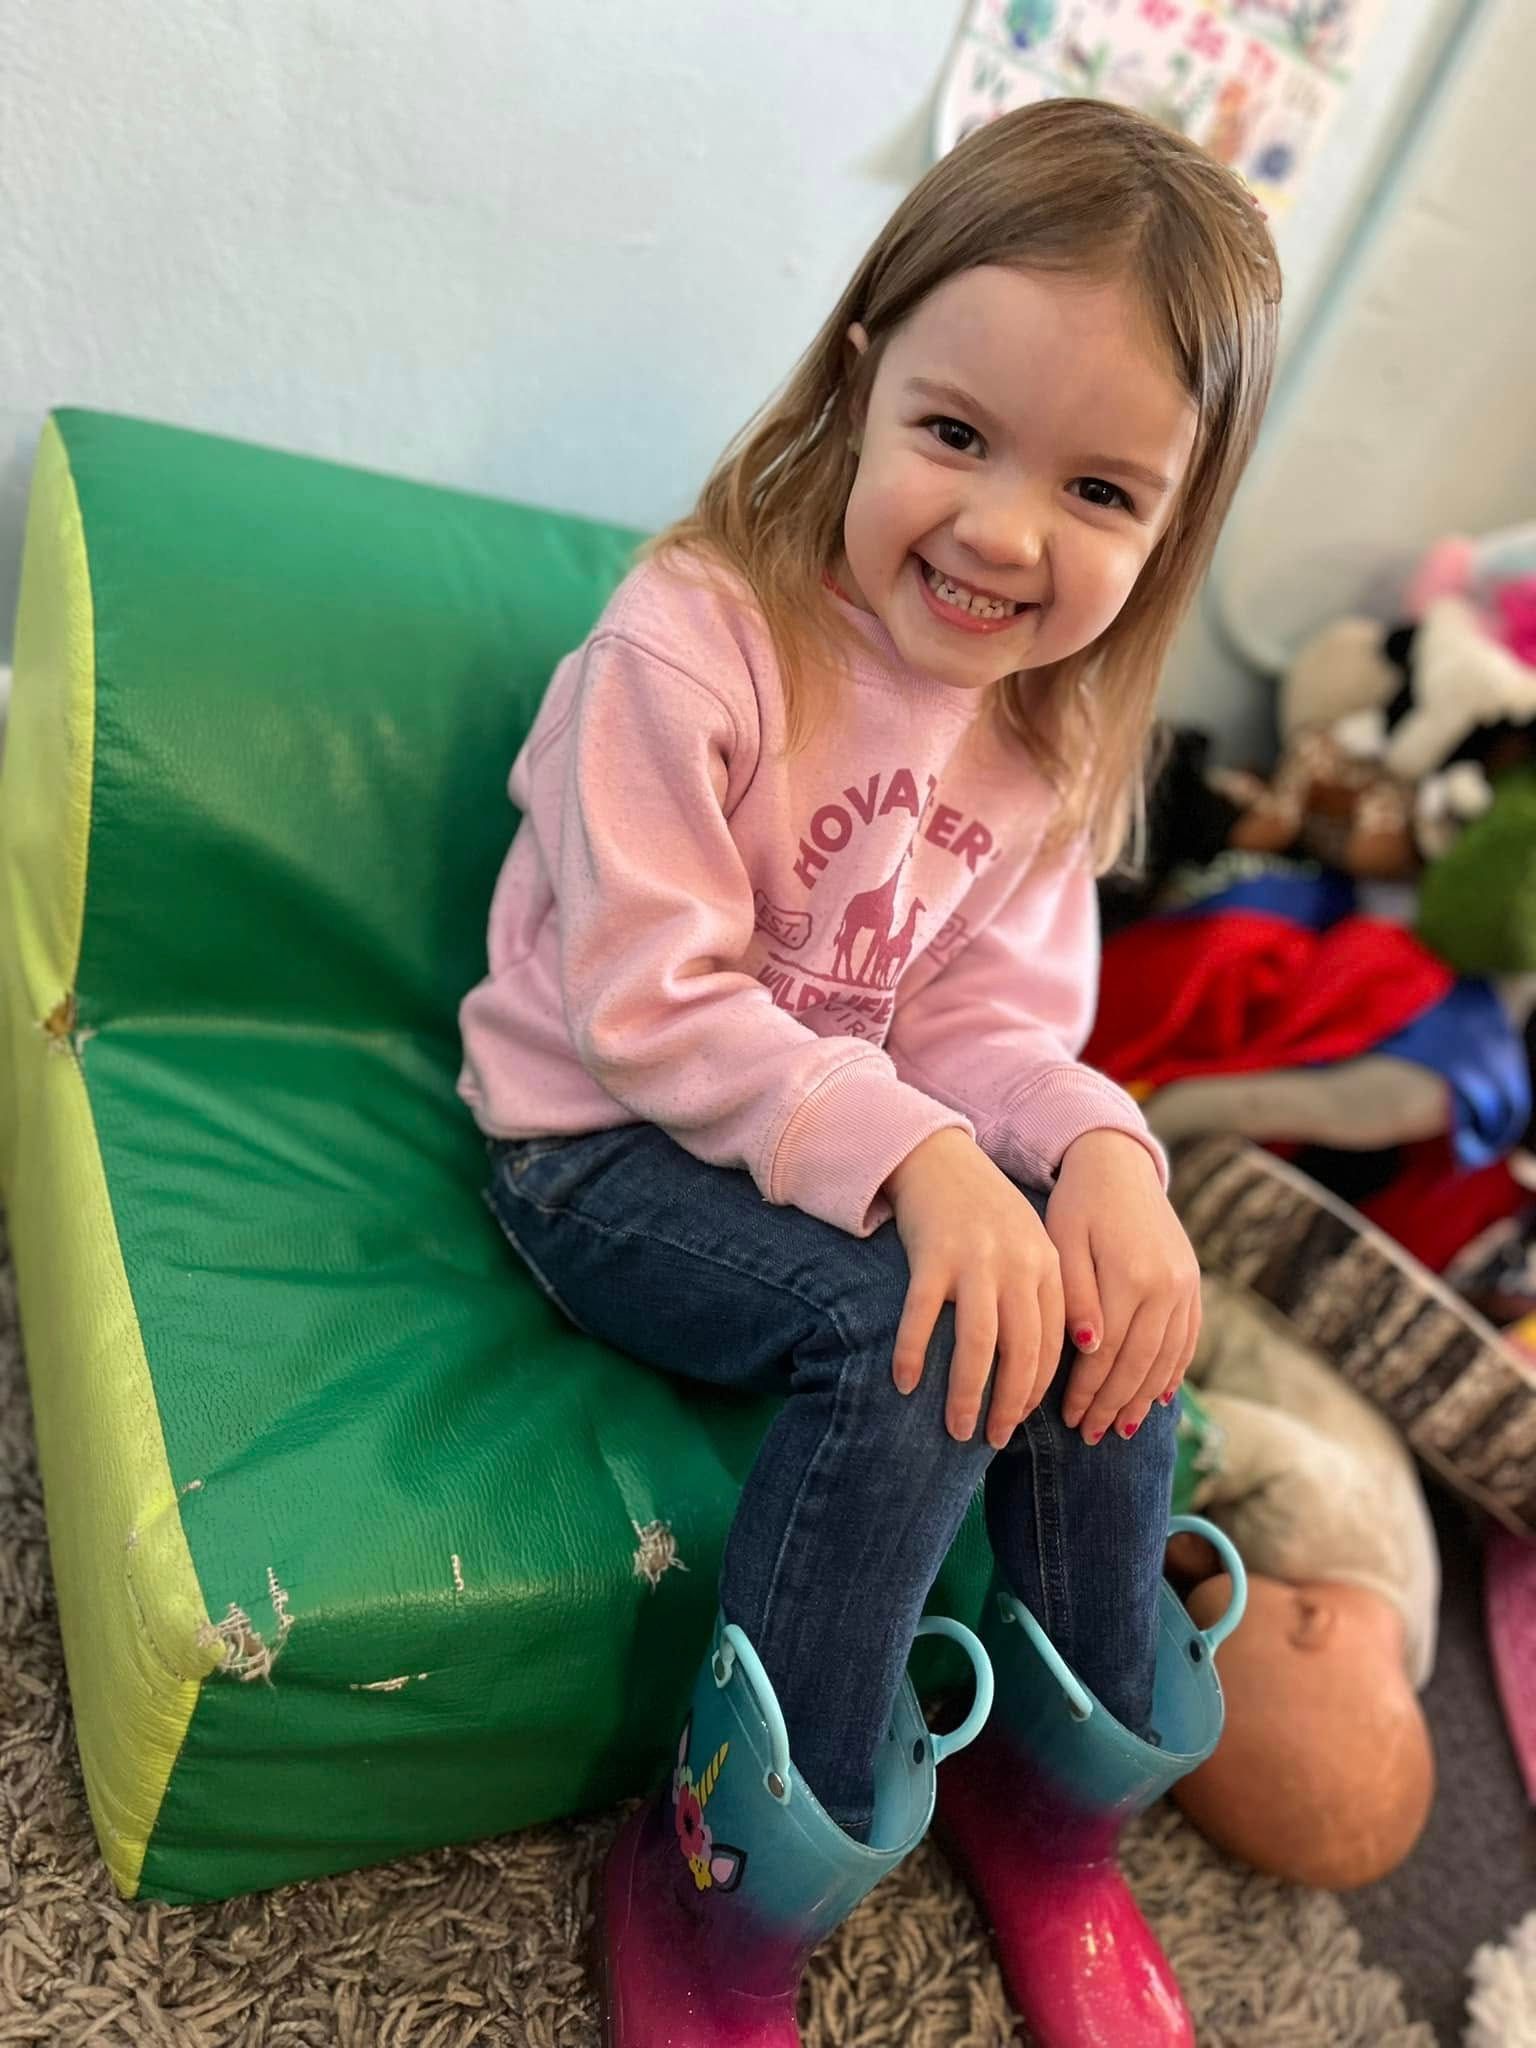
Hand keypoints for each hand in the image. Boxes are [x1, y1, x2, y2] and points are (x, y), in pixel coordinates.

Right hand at [884, 1129, 1064, 1448]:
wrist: (938, 1156)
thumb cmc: (983, 1213)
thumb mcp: (1028, 1247)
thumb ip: (1043, 1296)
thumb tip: (1051, 1366)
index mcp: (1047, 1265)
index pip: (1053, 1344)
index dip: (1038, 1391)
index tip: (1019, 1421)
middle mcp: (1017, 1264)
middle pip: (1022, 1352)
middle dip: (1008, 1405)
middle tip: (991, 1440)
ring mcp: (974, 1259)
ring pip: (978, 1343)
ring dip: (967, 1393)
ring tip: (956, 1428)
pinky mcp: (931, 1253)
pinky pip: (922, 1315)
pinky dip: (913, 1353)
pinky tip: (904, 1383)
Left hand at [1044, 1130, 1200, 1444]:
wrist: (1119, 1165)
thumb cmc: (1077, 1204)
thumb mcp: (1062, 1242)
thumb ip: (1076, 1295)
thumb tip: (1090, 1349)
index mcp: (1130, 1275)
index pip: (1108, 1352)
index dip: (1087, 1390)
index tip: (1066, 1417)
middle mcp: (1165, 1285)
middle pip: (1140, 1362)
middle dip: (1113, 1404)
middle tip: (1091, 1435)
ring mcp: (1185, 1286)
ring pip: (1166, 1357)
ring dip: (1143, 1398)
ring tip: (1121, 1428)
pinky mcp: (1192, 1283)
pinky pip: (1187, 1339)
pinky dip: (1173, 1371)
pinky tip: (1159, 1398)